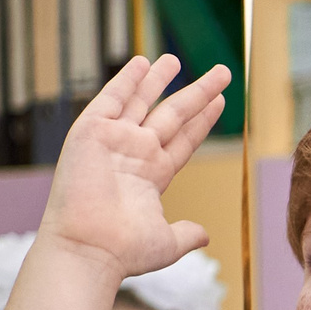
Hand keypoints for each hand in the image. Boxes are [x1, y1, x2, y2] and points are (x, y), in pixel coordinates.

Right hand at [37, 55, 229, 277]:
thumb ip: (186, 234)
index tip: (221, 102)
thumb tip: (204, 235)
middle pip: (172, 115)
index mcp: (153, 176)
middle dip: (197, 93)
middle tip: (222, 72)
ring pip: (143, 102)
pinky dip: (127, 81)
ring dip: (160, 80)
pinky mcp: (92, 133)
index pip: (184, 140)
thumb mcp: (166, 242)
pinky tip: (144, 62)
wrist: (88, 248)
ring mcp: (114, 142)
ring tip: (176, 59)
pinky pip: (111, 99)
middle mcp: (135, 154)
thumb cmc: (123, 250)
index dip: (203, 121)